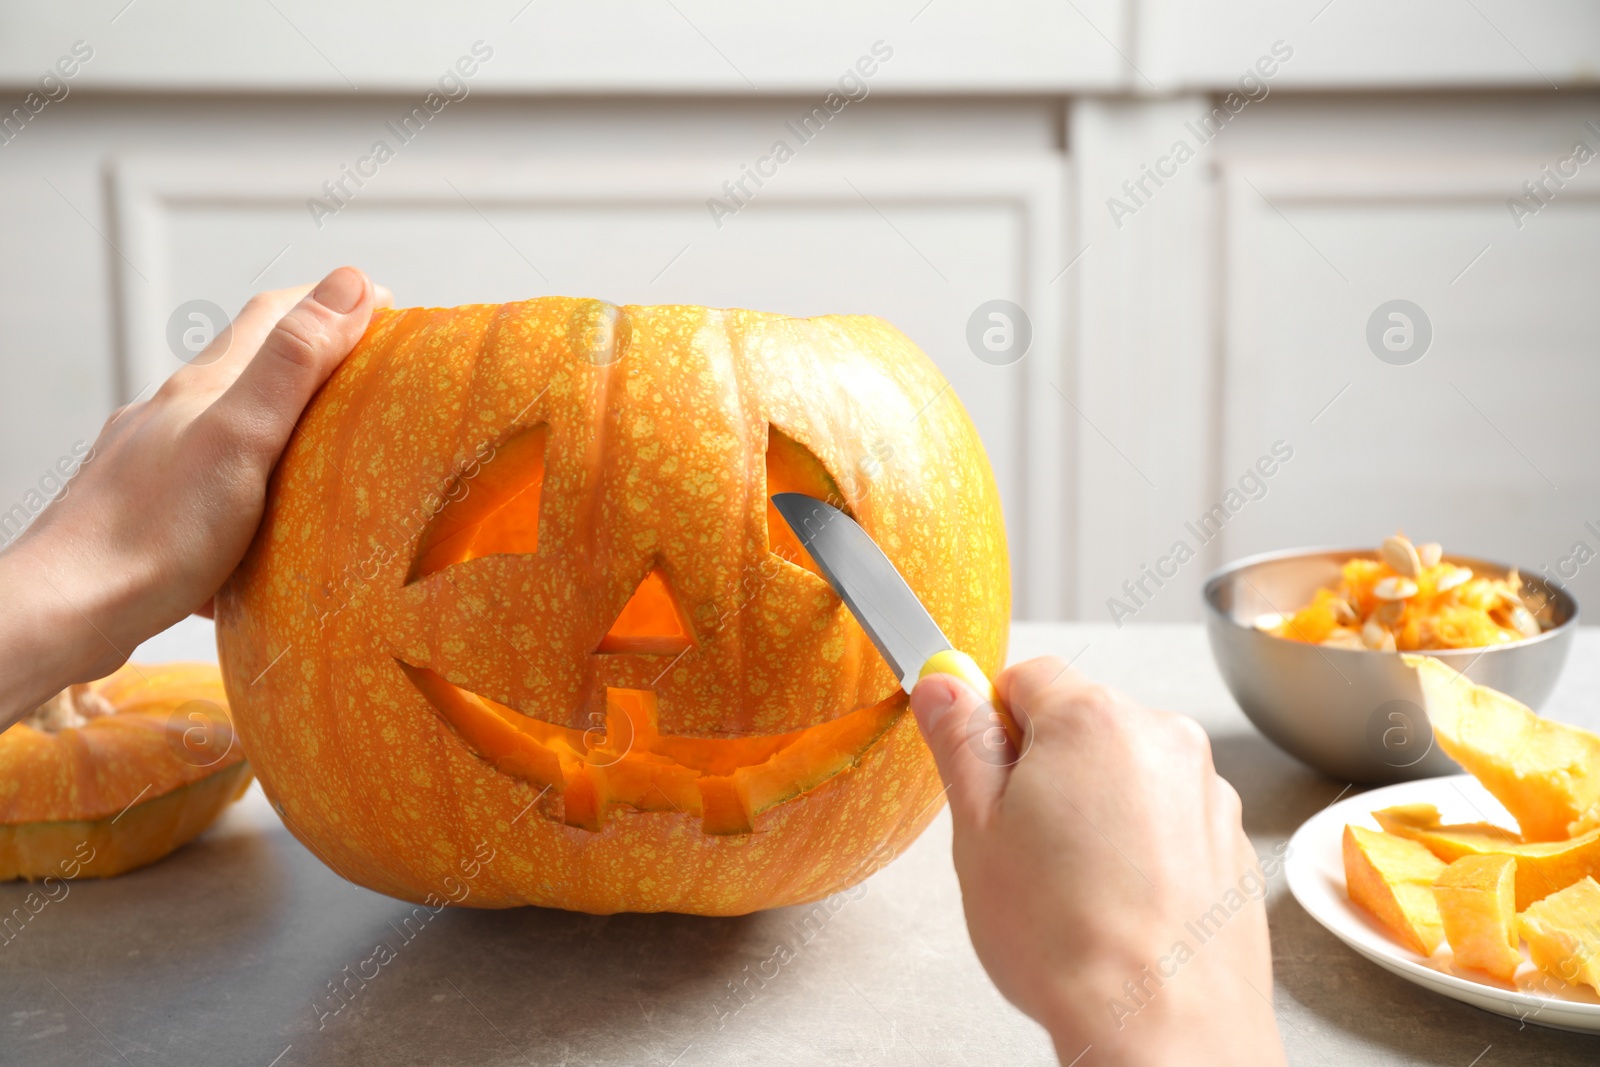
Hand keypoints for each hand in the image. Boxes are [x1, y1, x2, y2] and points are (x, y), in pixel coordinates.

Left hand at [0, 267, 388, 728]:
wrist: (69, 608)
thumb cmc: (155, 531)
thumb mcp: (244, 435)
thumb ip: (293, 362)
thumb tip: (350, 283)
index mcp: (203, 387)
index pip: (275, 315)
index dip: (332, 301)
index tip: (387, 305)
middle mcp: (174, 412)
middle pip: (250, 365)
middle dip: (313, 358)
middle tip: (370, 372)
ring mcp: (155, 460)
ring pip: (229, 425)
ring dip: (281, 423)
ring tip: (329, 449)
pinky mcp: (146, 510)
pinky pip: (209, 481)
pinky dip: (249, 482)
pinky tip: (264, 524)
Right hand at [909, 657, 1284, 1065]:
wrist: (1164, 1031)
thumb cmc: (1068, 941)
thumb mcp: (977, 831)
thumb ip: (960, 742)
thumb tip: (941, 687)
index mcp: (1095, 720)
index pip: (1026, 675)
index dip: (990, 724)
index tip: (979, 772)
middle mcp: (1164, 739)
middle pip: (1081, 722)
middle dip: (1043, 767)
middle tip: (1018, 843)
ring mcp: (1209, 792)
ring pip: (1125, 774)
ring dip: (1094, 808)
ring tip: (1070, 887)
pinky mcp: (1231, 844)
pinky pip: (1168, 820)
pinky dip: (1141, 847)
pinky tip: (1116, 905)